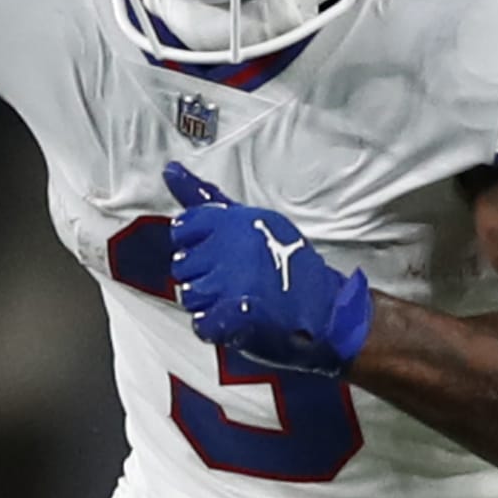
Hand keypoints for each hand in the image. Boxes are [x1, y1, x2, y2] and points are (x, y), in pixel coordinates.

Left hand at [164, 161, 371, 376]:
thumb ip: (206, 199)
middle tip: (235, 281)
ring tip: (239, 299)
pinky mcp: (238, 315)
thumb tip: (170, 169)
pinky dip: (214, 327)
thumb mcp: (252, 220)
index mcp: (235, 220)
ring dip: (210, 303)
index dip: (197, 247)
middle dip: (203, 277)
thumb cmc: (288, 263)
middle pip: (182, 266)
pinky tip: (234, 320)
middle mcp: (233, 246)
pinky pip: (202, 323)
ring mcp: (235, 282)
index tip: (220, 255)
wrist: (326, 308)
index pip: (183, 230)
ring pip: (190, 296)